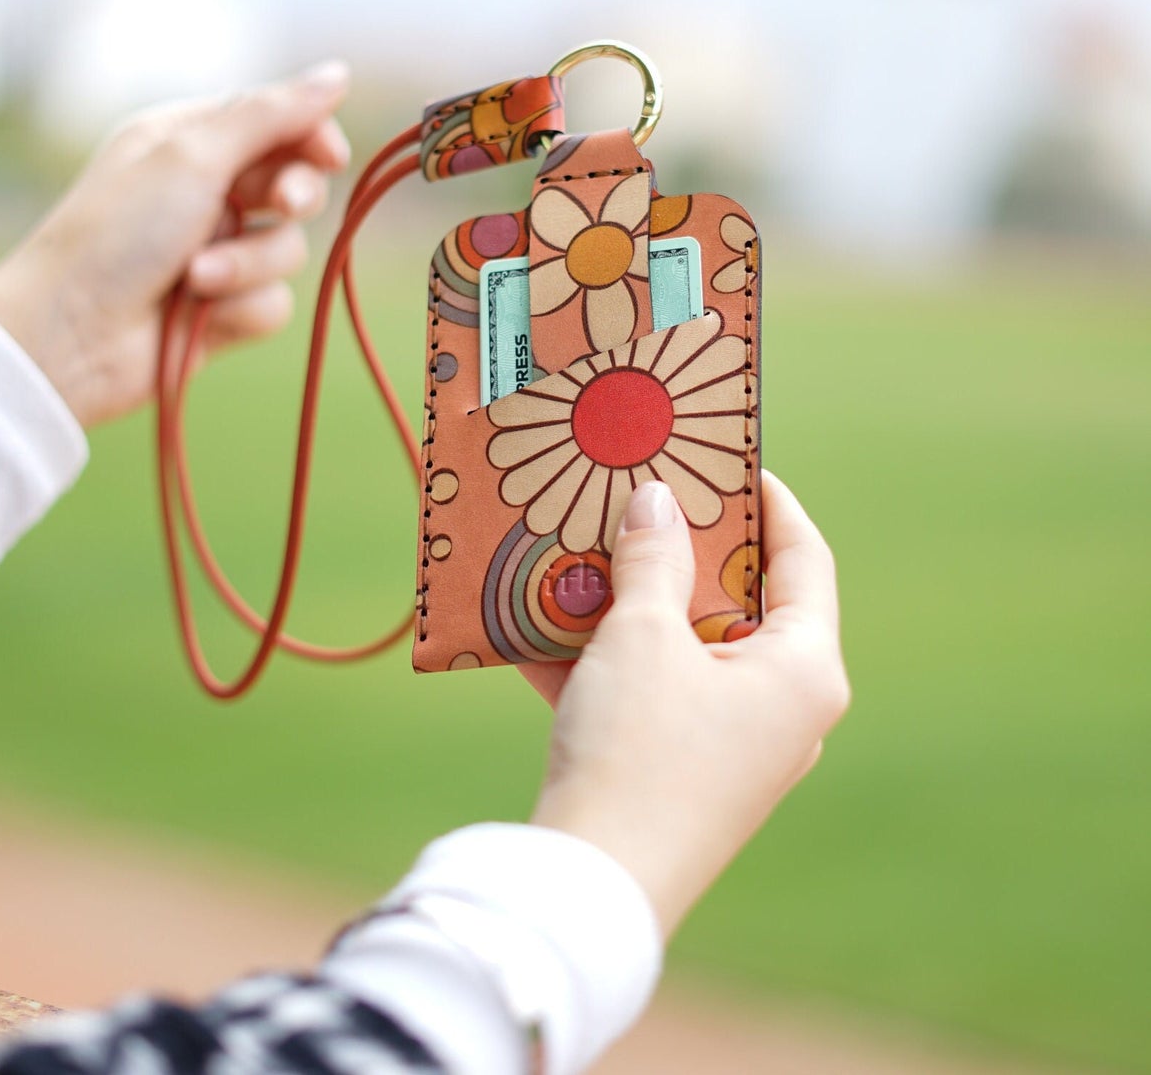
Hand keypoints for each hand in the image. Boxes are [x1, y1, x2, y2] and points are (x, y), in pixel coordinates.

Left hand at [0, 62, 350, 428]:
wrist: (71, 336)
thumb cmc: (116, 233)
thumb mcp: (193, 155)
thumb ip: (271, 115)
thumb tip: (338, 73)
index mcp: (189, 140)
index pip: (276, 123)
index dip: (311, 137)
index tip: (330, 156)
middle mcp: (205, 192)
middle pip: (294, 184)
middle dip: (291, 197)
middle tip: (281, 205)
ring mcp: (217, 253)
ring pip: (287, 249)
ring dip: (247, 264)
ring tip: (194, 278)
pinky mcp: (224, 311)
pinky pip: (274, 304)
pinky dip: (239, 308)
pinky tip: (197, 317)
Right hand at [522, 472, 848, 933]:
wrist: (593, 886)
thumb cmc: (637, 747)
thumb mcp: (641, 636)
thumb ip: (653, 557)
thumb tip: (658, 498)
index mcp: (804, 669)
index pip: (804, 558)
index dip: (768, 500)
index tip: (726, 458)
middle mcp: (785, 708)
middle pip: (740, 601)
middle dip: (680, 549)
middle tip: (641, 497)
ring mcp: (736, 746)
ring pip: (687, 647)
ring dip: (631, 602)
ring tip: (581, 551)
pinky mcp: (685, 772)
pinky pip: (652, 694)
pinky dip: (606, 660)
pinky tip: (538, 627)